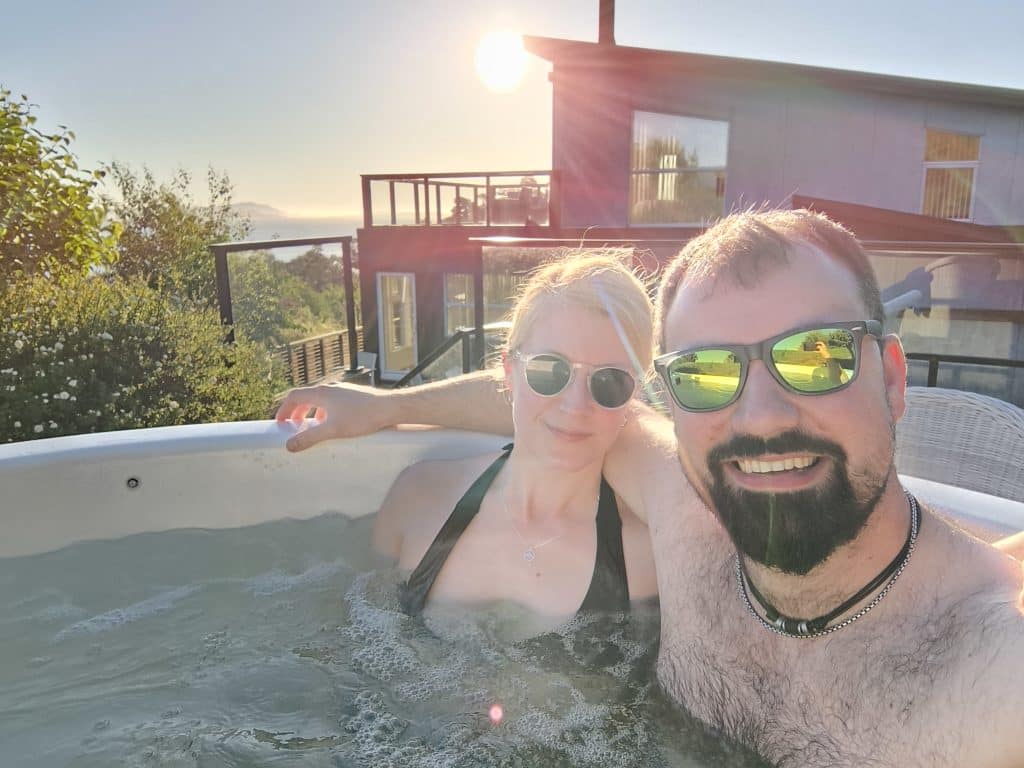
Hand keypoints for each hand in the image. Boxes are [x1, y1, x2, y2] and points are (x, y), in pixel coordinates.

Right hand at [275, 383, 394, 451]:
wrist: (389, 407)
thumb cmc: (362, 416)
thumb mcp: (332, 430)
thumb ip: (309, 438)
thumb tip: (289, 446)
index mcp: (321, 393)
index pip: (294, 396)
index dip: (284, 409)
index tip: (279, 423)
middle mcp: (330, 388)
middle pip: (306, 397)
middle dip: (296, 412)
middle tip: (293, 427)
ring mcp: (342, 390)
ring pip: (320, 400)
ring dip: (311, 413)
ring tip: (312, 428)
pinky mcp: (353, 396)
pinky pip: (332, 402)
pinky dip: (325, 412)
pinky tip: (333, 425)